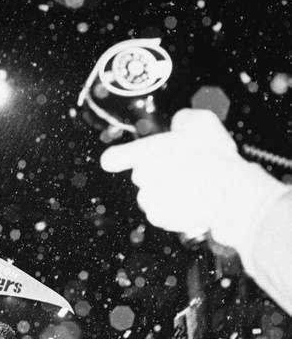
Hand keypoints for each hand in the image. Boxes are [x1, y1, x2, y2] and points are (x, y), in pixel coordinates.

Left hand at [100, 108, 289, 247]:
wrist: (227, 194)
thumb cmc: (214, 157)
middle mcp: (140, 177)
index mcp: (144, 153)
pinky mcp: (158, 218)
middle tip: (184, 166)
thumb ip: (183, 119)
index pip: (112, 157)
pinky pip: (162, 211)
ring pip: (152, 193)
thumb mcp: (201, 122)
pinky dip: (174, 207)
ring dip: (166, 189)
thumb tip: (178, 123)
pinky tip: (193, 199)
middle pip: (142, 174)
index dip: (118, 158)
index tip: (120, 159)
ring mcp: (148, 199)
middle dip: (158, 171)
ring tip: (192, 184)